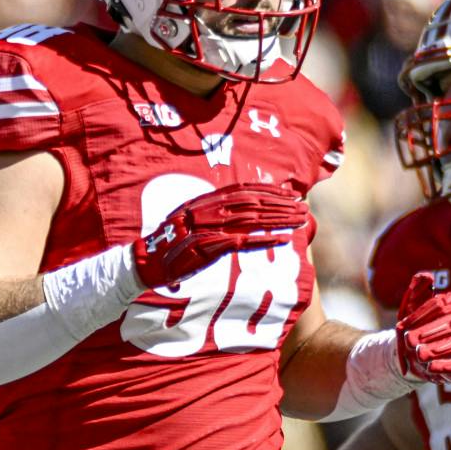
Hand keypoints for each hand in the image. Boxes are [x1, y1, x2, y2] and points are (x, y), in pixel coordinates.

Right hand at [131, 183, 307, 287]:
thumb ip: (211, 213)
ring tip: (301, 219)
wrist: (147, 260)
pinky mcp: (210, 248)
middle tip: (303, 206)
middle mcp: (211, 210)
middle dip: (280, 204)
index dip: (269, 190)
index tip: (289, 193)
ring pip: (253, 220)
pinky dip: (264, 240)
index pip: (244, 190)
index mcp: (207, 201)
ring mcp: (210, 228)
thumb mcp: (190, 219)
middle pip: (254, 203)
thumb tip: (233, 212)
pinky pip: (243, 243)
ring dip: (279, 219)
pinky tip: (283, 240)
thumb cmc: (169, 243)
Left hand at [394, 272, 450, 383]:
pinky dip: (448, 366)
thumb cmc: (413, 328)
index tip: (402, 325)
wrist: (413, 357)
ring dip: (439, 350)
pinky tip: (432, 368)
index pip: (441, 306)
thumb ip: (417, 289)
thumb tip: (426, 276)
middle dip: (429, 333)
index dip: (421, 315)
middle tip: (410, 342)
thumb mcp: (411, 307)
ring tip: (419, 355)